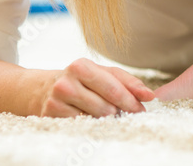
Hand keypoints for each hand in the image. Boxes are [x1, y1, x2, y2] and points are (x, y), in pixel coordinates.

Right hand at [39, 58, 154, 116]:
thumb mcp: (103, 74)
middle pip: (105, 105)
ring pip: (94, 118)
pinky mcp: (51, 116)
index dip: (131, 99)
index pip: (113, 87)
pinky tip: (89, 116)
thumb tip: (149, 95)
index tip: (144, 107)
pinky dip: (91, 123)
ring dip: (106, 118)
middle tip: (126, 112)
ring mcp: (57, 100)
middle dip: (120, 111)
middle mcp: (67, 82)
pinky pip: (82, 125)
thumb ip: (127, 82)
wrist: (44, 89)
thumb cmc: (81, 80)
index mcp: (81, 66)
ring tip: (106, 112)